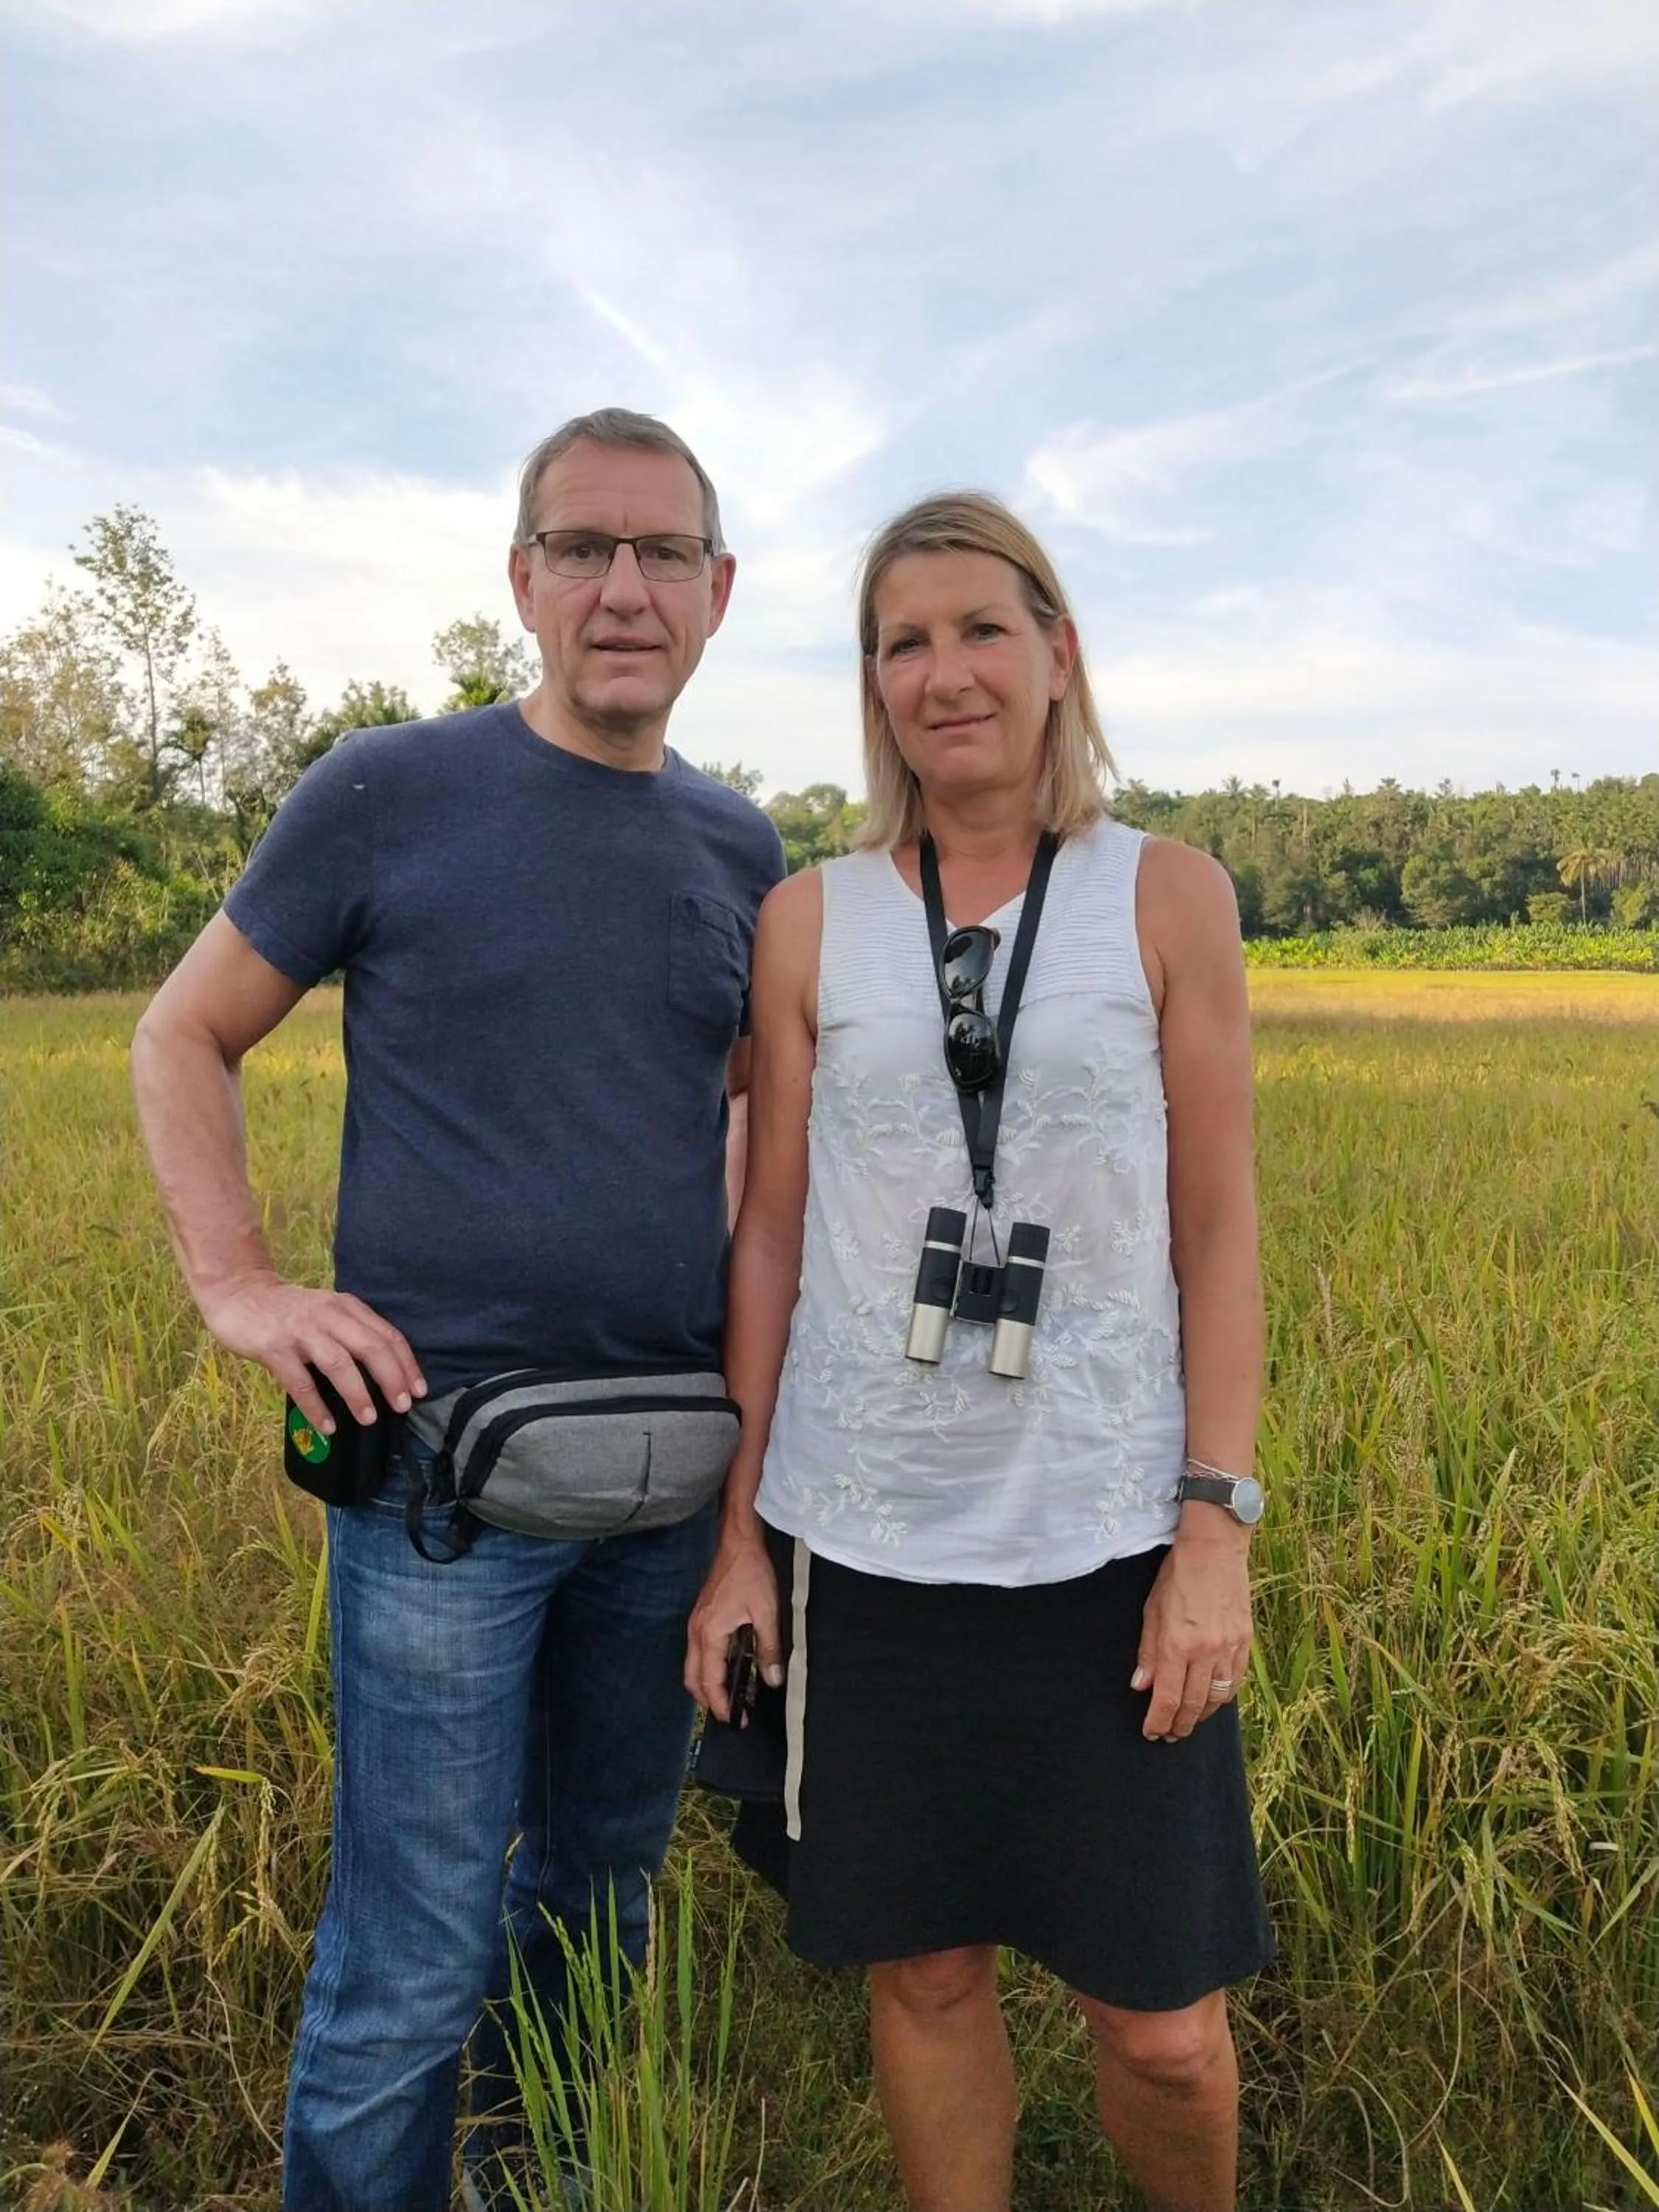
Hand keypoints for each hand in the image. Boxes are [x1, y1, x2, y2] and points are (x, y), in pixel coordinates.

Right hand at [199, 1271, 425, 1433]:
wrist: (239, 1293)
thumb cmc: (289, 1311)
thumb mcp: (326, 1312)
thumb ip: (350, 1333)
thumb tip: (382, 1375)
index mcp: (346, 1307)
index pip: (386, 1335)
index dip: (406, 1364)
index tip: (419, 1390)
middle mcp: (328, 1315)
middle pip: (370, 1347)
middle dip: (391, 1379)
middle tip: (403, 1407)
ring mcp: (300, 1331)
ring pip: (338, 1363)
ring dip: (357, 1393)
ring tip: (369, 1419)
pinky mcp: (273, 1347)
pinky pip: (299, 1382)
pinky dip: (316, 1406)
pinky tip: (327, 1426)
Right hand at [685, 1522, 783, 1720]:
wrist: (737, 1542)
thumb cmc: (751, 1574)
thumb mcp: (766, 1612)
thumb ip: (768, 1648)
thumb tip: (773, 1680)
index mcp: (709, 1634)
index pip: (710, 1681)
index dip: (722, 1705)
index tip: (735, 1721)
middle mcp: (696, 1632)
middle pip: (692, 1679)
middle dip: (708, 1701)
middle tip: (731, 1714)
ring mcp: (696, 1624)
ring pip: (693, 1666)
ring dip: (707, 1685)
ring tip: (731, 1696)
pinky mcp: (701, 1617)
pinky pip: (698, 1653)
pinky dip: (708, 1669)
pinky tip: (728, 1669)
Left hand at [1132, 1534, 1252, 1741]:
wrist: (1215, 1548)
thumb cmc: (1177, 1574)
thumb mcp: (1151, 1609)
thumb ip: (1147, 1651)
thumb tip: (1140, 1686)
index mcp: (1177, 1644)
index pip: (1167, 1698)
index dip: (1158, 1721)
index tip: (1151, 1732)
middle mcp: (1205, 1651)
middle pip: (1193, 1705)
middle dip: (1179, 1725)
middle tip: (1169, 1735)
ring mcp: (1229, 1648)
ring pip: (1217, 1699)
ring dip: (1201, 1716)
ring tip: (1188, 1723)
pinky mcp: (1245, 1642)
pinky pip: (1235, 1682)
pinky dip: (1223, 1698)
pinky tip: (1213, 1701)